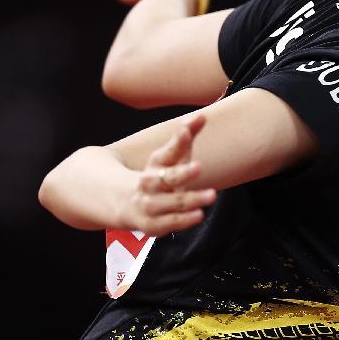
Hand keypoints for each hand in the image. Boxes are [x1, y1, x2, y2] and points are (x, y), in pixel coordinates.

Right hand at [121, 115, 215, 236]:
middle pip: (167, 178)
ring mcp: (151, 204)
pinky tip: (199, 215)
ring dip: (190, 199)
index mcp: (157, 163)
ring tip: (212, 195)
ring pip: (171, 202)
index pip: (168, 151)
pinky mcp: (153, 224)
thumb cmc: (159, 174)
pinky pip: (169, 223)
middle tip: (199, 166)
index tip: (186, 131)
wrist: (126, 203)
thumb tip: (202, 115)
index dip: (178, 142)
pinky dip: (183, 220)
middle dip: (183, 173)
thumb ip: (186, 136)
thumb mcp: (171, 155)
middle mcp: (151, 183)